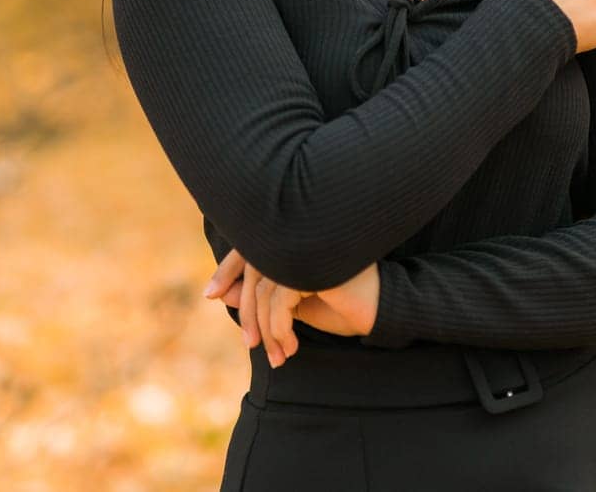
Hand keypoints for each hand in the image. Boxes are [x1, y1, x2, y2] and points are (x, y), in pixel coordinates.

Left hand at [203, 250, 380, 366]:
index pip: (249, 249)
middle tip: (250, 346)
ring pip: (265, 292)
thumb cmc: (343, 304)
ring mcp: (305, 250)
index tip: (211, 295)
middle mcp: (295, 237)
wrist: (384, 311)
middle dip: (247, 313)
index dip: (228, 270)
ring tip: (278, 357)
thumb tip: (220, 293)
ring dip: (268, 330)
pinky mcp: (313, 268)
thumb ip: (261, 296)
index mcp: (290, 238)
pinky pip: (281, 302)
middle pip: (253, 273)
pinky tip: (291, 347)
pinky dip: (281, 329)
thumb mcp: (294, 303)